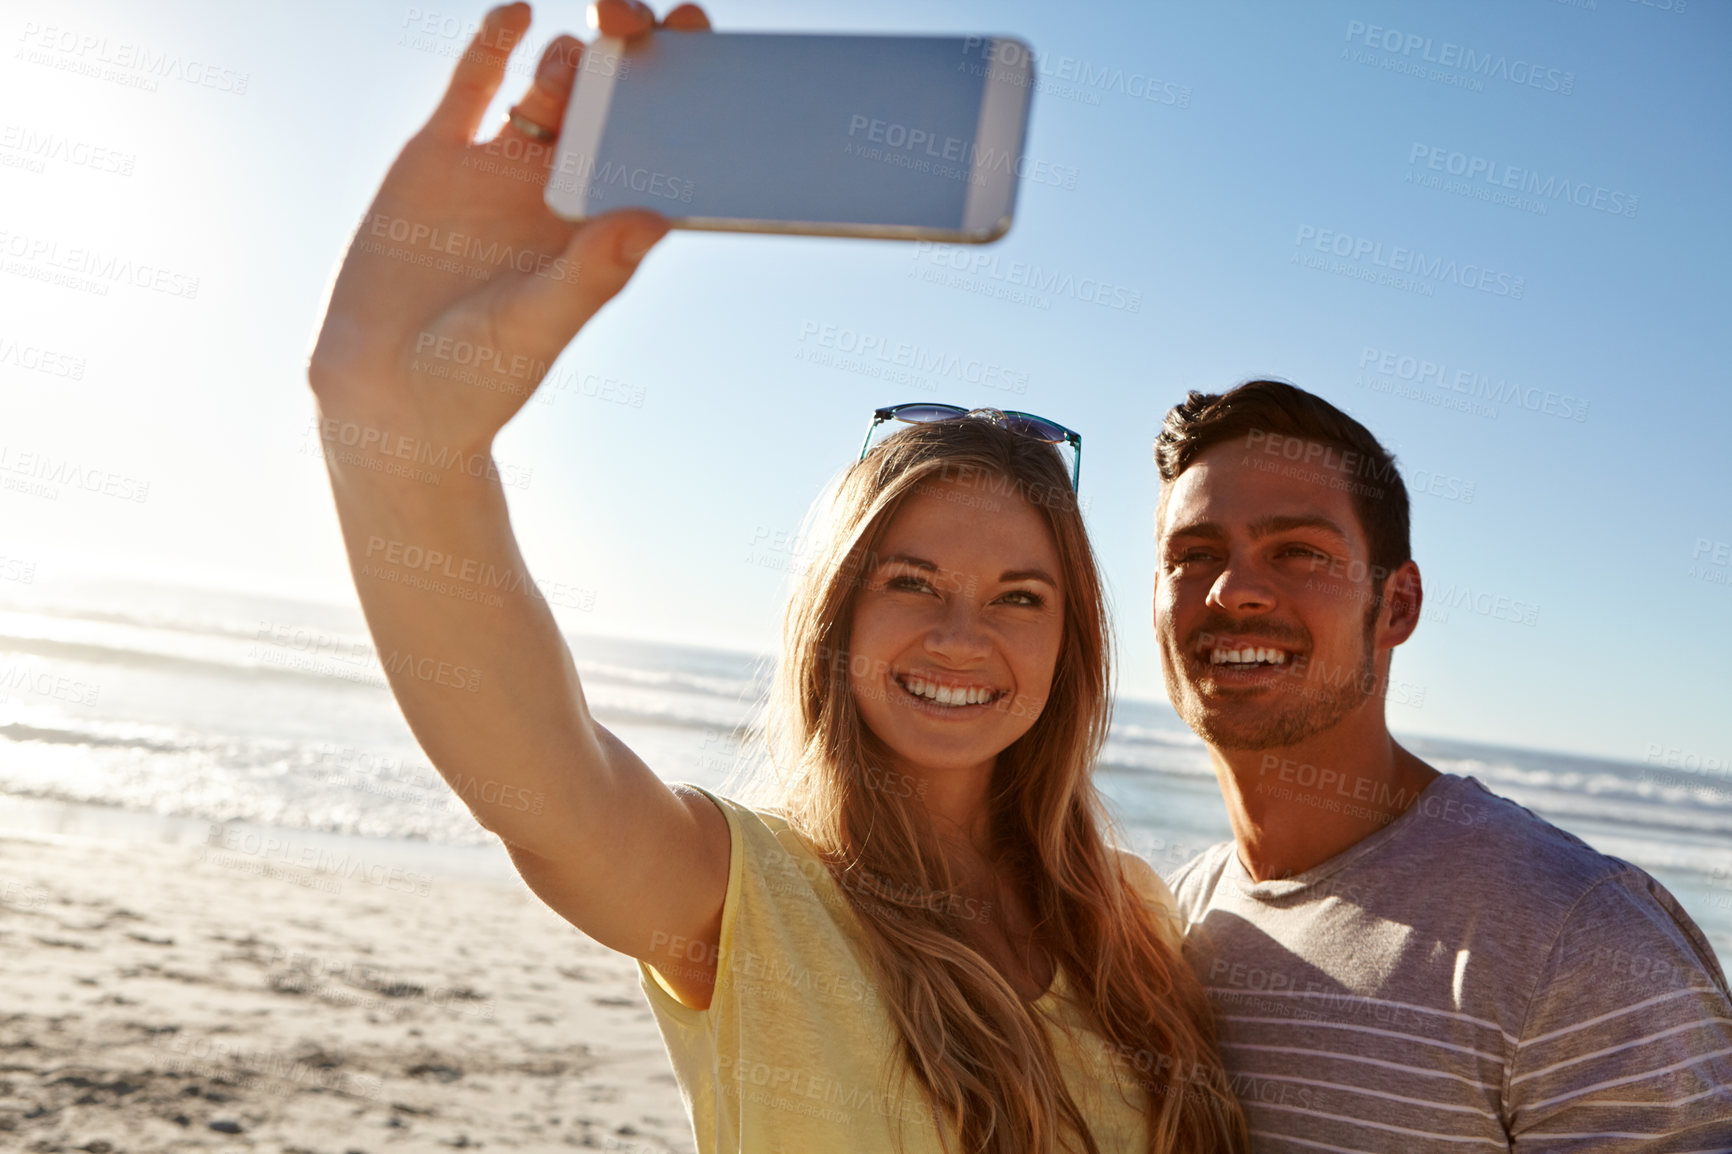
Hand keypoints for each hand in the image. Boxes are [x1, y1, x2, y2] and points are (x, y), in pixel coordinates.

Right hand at [307, 0, 710, 452]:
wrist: (384, 392)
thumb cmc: (476, 380)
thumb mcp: (534, 329)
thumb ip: (589, 276)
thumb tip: (655, 221)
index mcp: (600, 232)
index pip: (658, 154)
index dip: (684, 103)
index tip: (706, 54)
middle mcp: (558, 192)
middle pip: (611, 105)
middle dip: (631, 57)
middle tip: (641, 23)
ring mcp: (499, 170)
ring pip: (551, 88)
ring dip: (574, 58)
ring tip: (581, 54)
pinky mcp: (437, 158)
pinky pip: (472, 87)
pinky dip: (493, 45)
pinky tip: (517, 14)